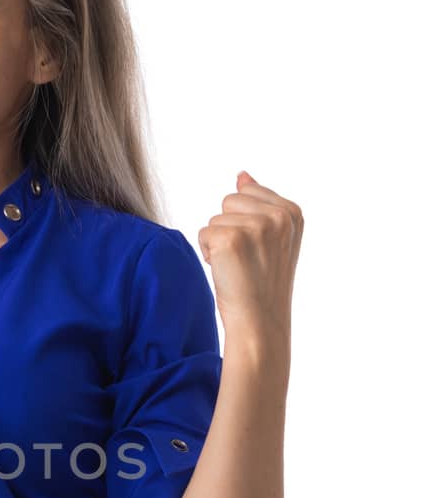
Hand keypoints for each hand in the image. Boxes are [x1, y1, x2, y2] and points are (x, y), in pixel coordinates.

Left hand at [197, 171, 303, 340]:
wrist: (260, 322)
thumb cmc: (262, 283)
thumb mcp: (271, 238)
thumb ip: (259, 202)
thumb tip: (242, 175)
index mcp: (293, 212)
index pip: (249, 192)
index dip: (245, 222)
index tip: (259, 249)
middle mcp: (278, 216)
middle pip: (229, 200)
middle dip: (230, 227)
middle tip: (245, 258)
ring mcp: (256, 227)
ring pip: (216, 217)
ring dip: (219, 242)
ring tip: (237, 266)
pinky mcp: (231, 239)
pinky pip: (204, 232)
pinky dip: (208, 252)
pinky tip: (226, 270)